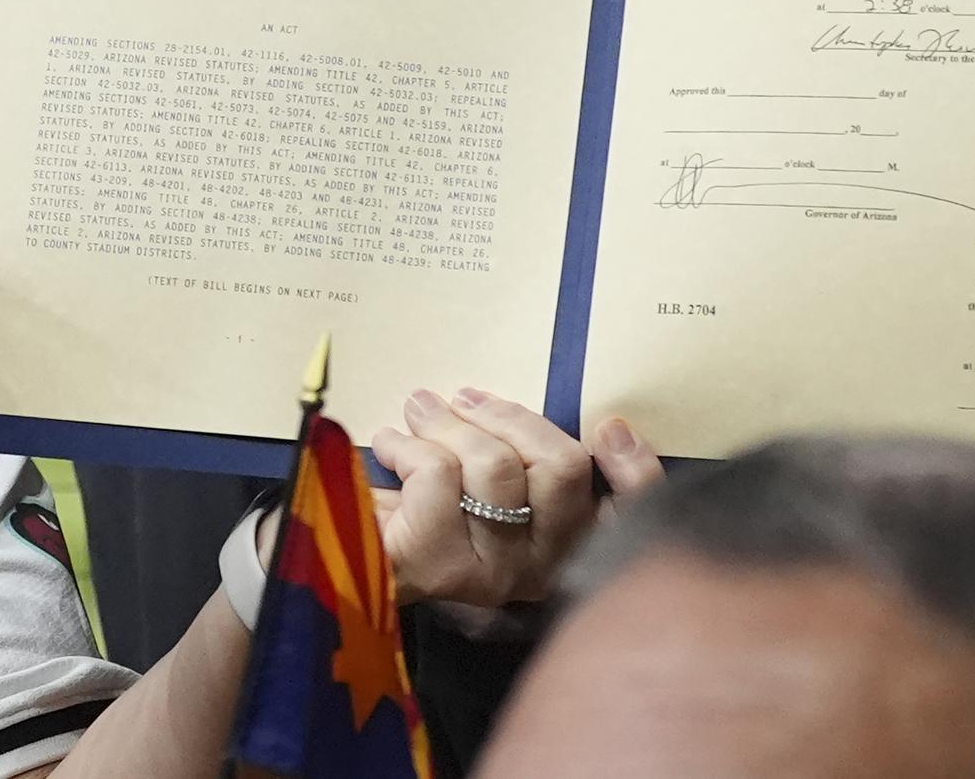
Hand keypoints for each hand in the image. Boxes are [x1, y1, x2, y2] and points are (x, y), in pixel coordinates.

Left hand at [371, 391, 661, 609]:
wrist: (340, 550)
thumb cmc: (416, 505)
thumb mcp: (479, 477)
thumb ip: (523, 454)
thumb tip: (557, 415)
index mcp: (560, 545)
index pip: (630, 516)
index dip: (634, 469)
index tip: (608, 426)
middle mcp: (539, 569)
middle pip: (562, 468)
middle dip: (506, 416)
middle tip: (460, 400)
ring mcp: (492, 573)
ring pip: (496, 464)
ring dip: (446, 422)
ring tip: (416, 414)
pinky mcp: (439, 565)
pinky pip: (439, 474)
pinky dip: (407, 445)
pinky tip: (388, 448)